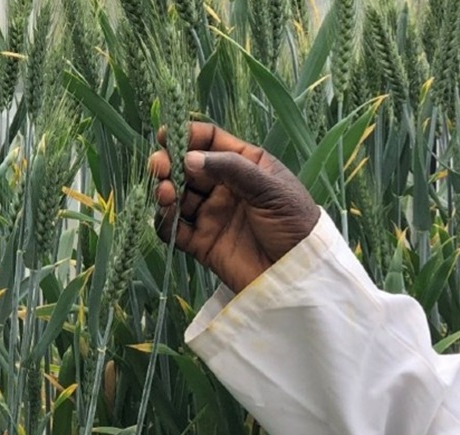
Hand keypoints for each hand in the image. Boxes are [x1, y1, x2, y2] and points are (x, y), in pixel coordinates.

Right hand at [150, 122, 320, 292]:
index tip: (165, 137)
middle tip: (160, 167)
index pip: (211, 141)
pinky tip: (167, 215)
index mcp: (246, 165)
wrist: (299, 274)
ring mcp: (212, 214)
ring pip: (177, 196)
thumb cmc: (295, 224)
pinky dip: (164, 220)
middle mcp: (226, 186)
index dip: (188, 135)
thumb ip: (231, 169)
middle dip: (169, 163)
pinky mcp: (202, 242)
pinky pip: (173, 228)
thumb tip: (190, 157)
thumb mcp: (270, 189)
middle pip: (188, 167)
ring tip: (166, 193)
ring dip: (165, 191)